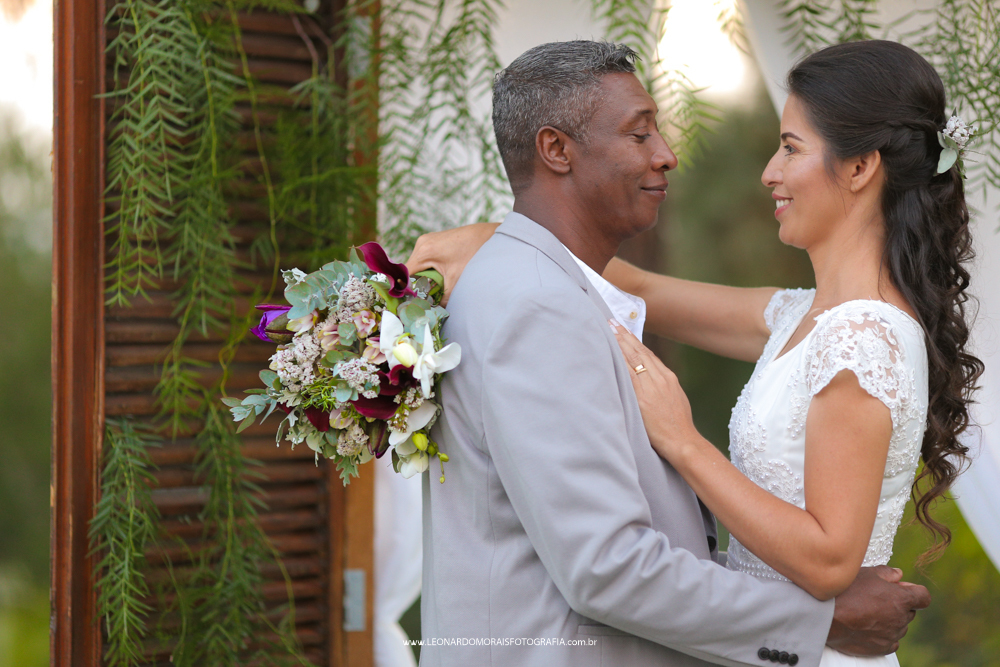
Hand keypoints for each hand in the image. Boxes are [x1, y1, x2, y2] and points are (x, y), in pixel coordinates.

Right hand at [404, 222, 498, 305]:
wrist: (489, 236)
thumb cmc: (473, 255)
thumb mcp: (456, 280)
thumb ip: (443, 297)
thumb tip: (434, 311)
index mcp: (424, 251)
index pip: (405, 274)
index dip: (405, 289)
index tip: (409, 302)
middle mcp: (422, 243)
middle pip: (409, 269)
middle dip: (415, 284)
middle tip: (421, 299)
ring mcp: (427, 240)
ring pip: (417, 264)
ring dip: (422, 276)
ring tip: (430, 290)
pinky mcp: (434, 240)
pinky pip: (424, 258)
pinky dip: (428, 269)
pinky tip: (437, 277)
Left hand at [611, 320, 701, 462]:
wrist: (683, 441)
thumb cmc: (678, 425)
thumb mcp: (675, 398)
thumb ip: (662, 386)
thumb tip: (649, 380)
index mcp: (668, 378)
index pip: (648, 354)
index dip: (635, 341)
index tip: (624, 330)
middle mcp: (660, 378)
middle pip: (639, 351)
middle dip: (624, 336)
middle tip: (612, 322)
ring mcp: (651, 387)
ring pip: (633, 359)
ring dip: (620, 343)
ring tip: (609, 330)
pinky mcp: (642, 398)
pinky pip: (628, 375)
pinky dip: (619, 361)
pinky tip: (610, 352)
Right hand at [828, 565, 930, 654]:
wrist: (827, 616)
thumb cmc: (846, 592)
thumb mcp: (866, 573)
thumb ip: (887, 573)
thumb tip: (898, 575)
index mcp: (901, 599)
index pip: (923, 597)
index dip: (914, 592)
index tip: (900, 589)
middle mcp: (901, 619)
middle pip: (910, 611)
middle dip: (899, 605)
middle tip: (877, 598)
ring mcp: (892, 635)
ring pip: (900, 626)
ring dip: (891, 620)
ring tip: (869, 613)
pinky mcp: (882, 648)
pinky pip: (891, 641)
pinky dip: (884, 635)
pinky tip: (869, 627)